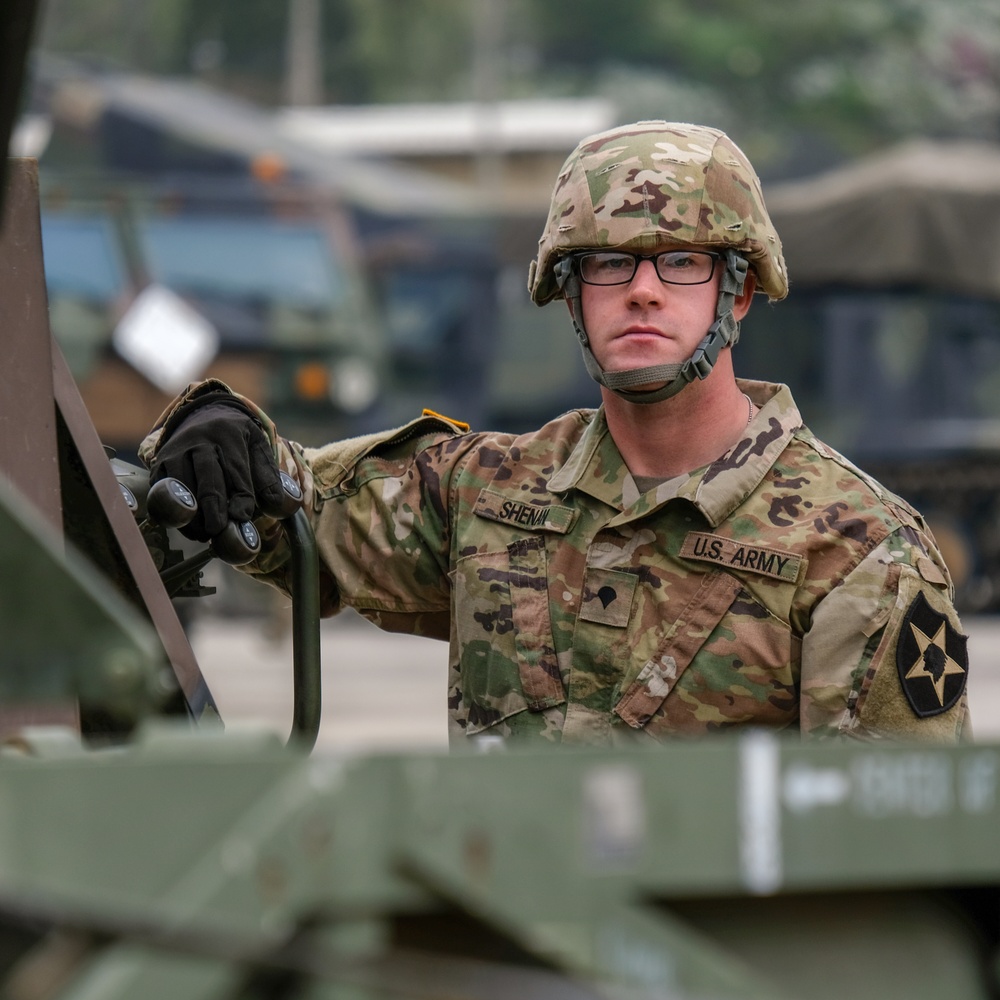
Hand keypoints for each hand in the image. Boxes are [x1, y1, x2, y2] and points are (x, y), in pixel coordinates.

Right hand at [150, 402, 285, 540]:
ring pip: (182, 486)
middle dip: (215, 508)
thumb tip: (278, 504)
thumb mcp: (258, 446)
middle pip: (208, 478)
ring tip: (205, 533)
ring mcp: (176, 450)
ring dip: (193, 514)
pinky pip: (163, 489)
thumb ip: (269, 475)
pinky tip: (189, 525)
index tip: (243, 516)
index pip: (236, 470)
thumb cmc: (236, 438)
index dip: (241, 497)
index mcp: (230, 435)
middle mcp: (200, 440)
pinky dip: (174, 510)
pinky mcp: (159, 462)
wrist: (202, 414)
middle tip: (219, 531)